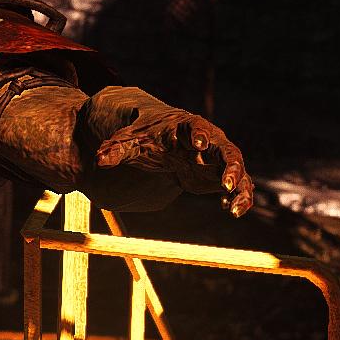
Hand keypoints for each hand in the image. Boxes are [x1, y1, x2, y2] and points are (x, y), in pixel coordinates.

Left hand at [94, 109, 252, 216]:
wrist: (160, 143)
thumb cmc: (146, 138)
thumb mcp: (129, 142)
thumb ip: (116, 150)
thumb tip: (99, 159)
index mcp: (187, 128)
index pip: (196, 128)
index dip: (198, 135)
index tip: (198, 144)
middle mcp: (210, 141)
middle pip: (227, 150)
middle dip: (230, 165)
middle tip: (228, 182)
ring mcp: (217, 159)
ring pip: (237, 171)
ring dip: (240, 188)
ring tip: (236, 208)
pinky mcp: (218, 176)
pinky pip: (235, 187)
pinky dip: (236, 198)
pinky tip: (232, 211)